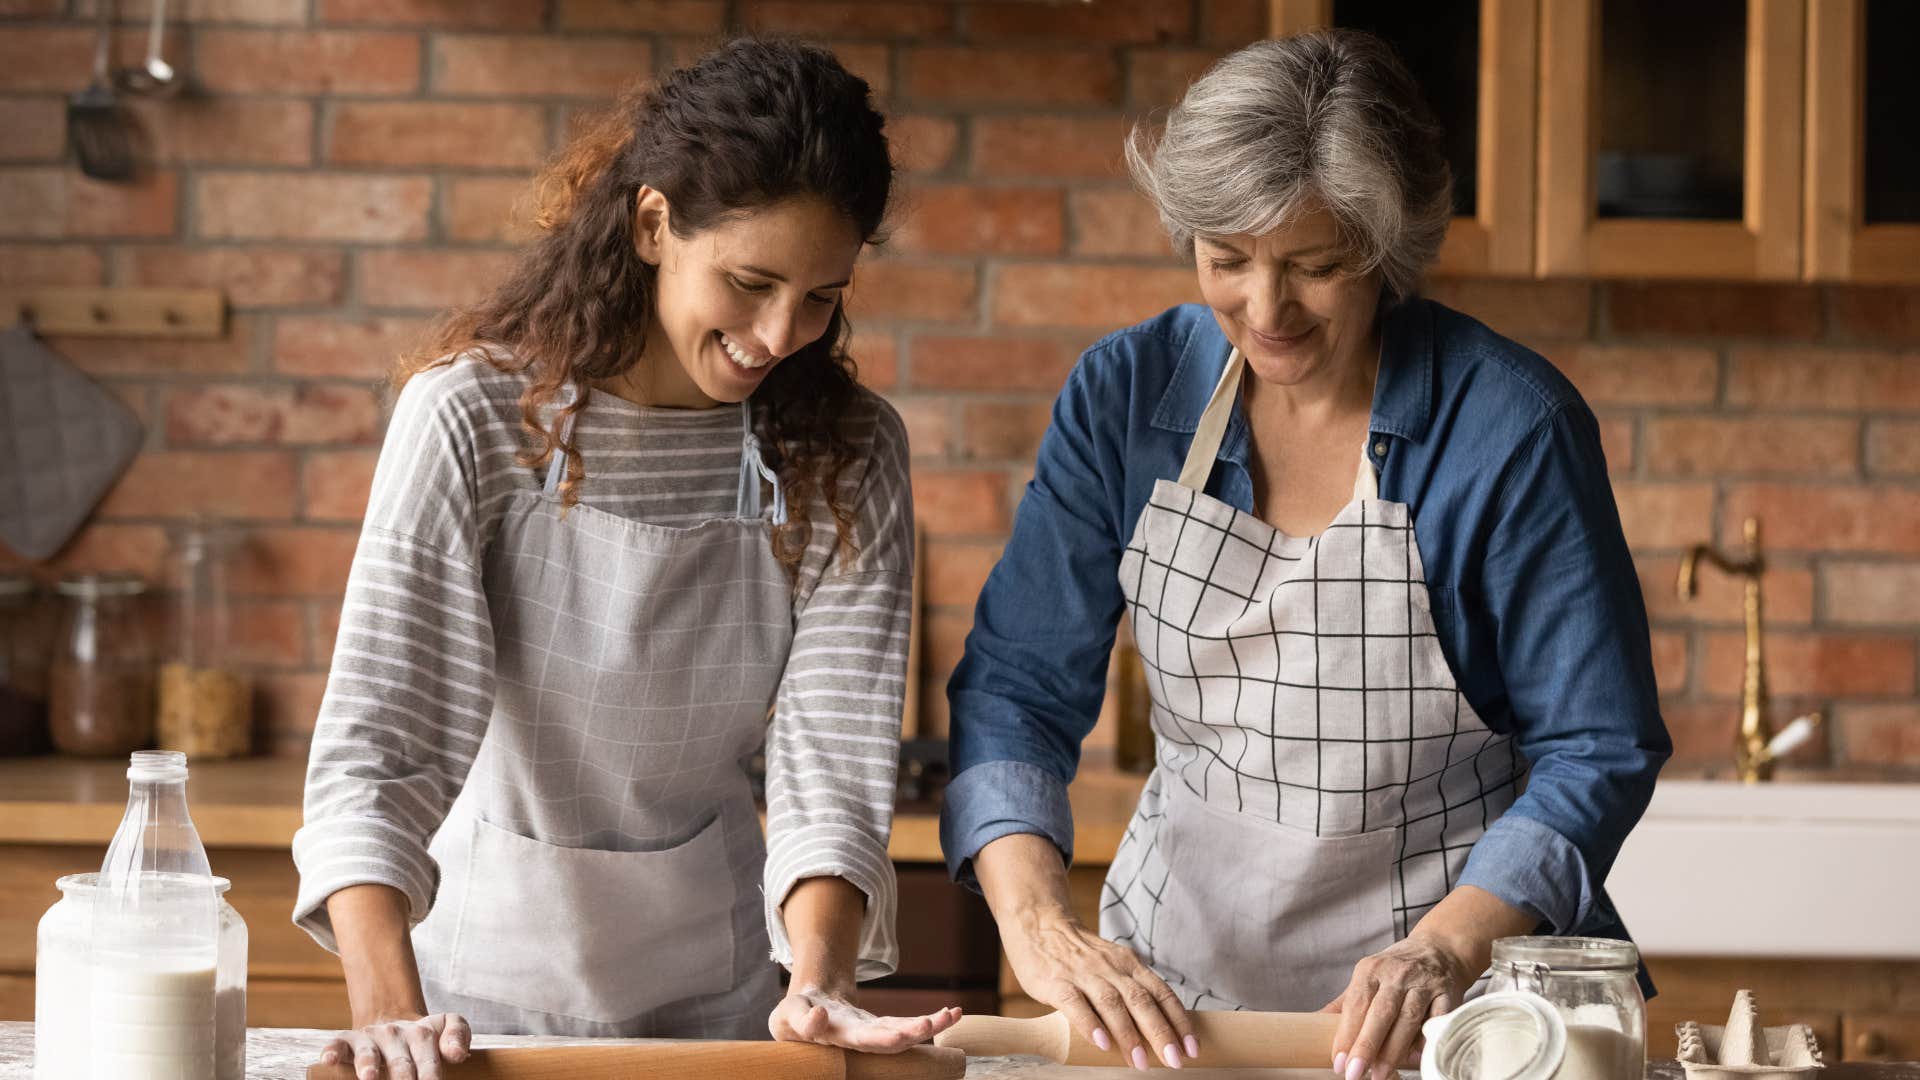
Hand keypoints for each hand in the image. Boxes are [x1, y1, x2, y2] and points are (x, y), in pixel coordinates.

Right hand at [315, 1012, 470, 1079]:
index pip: (429, 1059)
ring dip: (367, 1065)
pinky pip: (336, 1043)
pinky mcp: (346, 1040)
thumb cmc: (424, 1037)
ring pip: (367, 1052)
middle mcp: (394, 1035)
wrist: (393, 1023)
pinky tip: (329, 1060)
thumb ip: (458, 1035)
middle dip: (403, 1078)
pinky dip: (332, 1050)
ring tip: (369, 1078)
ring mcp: (369, 1038)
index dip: (431, 1075)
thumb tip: (457, 1054)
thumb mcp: (446, 1026)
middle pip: (400, 1061)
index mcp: (422, 1035)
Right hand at [769, 986, 962, 1051]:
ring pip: (905, 1033)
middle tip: (929, 1024)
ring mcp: (873, 1034)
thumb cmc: (794, 1015)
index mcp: (837, 1037)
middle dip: (911, 1034)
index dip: (880, 1039)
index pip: (861, 1041)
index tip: (899, 1036)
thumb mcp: (789, 1013)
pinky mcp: (882, 1026)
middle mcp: (860, 1039)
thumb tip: (820, 1015)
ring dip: (929, 1026)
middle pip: (889, 1041)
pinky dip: (933, 1020)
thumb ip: (802, 1019)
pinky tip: (953, 1012)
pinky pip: (909, 1024)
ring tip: (951, 1015)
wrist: (804, 1014)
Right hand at [1000, 908, 1195, 1070]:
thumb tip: (1157, 1031)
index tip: (1192, 1048)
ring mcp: (1084, 974)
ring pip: (1112, 1004)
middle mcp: (1111, 968)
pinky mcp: (1057, 982)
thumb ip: (1131, 990)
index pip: (1162, 993)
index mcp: (1130, 964)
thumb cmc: (1079, 954)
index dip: (1179, 1022)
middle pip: (1143, 1001)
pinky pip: (1075, 1004)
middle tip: (1175, 1061)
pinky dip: (1090, 1024)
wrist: (1039, 923)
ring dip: (1129, 1035)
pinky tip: (1101, 1043)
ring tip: (1141, 1062)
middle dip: (1162, 1033)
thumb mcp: (1113, 964)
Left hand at [1324, 935, 1475, 1079]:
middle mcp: (1397, 974)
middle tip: (1355, 1073)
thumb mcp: (1367, 977)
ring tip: (1380, 1074)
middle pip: (1381, 1013)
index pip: (1355, 1005)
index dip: (1346, 1035)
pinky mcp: (1448, 994)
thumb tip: (1313, 1024)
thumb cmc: (1396, 969)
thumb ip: (1344, 1003)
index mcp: (1370, 969)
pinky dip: (1427, 1040)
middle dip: (1367, 1046)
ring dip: (1394, 1050)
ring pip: (1408, 1020)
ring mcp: (1424, 983)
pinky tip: (1416, 1058)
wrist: (1439, 949)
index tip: (1338, 1062)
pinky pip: (1438, 1020)